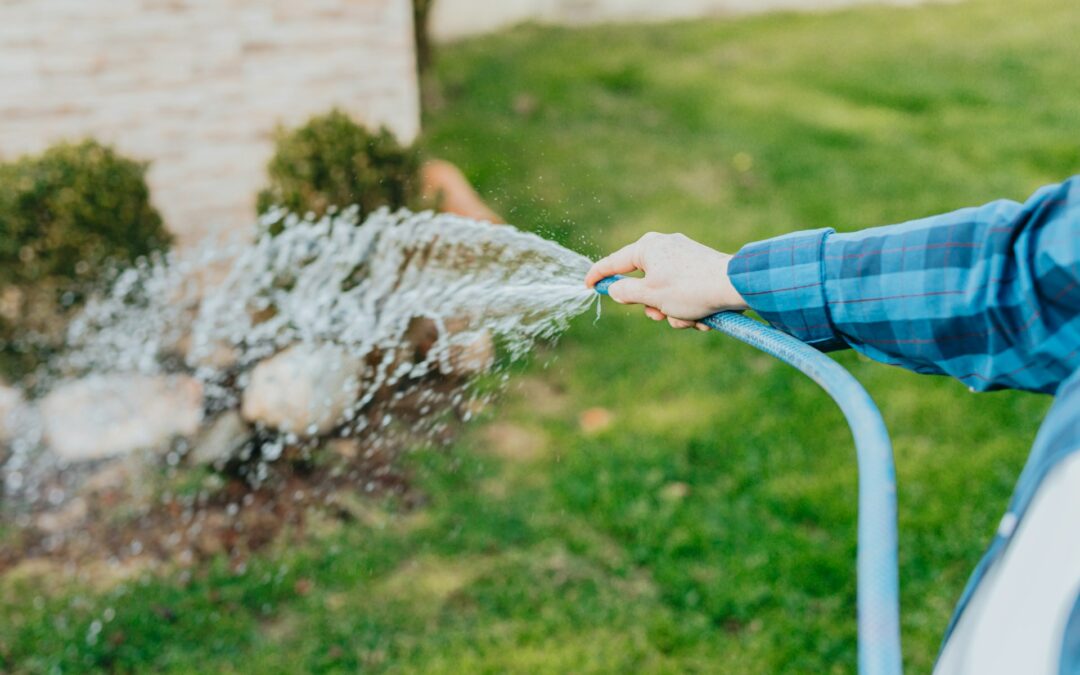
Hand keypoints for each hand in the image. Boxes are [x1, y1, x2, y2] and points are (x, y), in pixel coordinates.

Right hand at [585, 232, 747, 329]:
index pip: (613, 262)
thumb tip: (615, 290)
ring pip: (666, 294)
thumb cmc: (689, 288)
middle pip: (643, 284)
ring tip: (689, 317)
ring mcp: (684, 257)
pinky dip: (690, 309)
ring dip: (674, 313)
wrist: (735, 286)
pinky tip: (704, 316)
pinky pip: (684, 294)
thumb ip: (625, 293)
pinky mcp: (700, 269)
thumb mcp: (650, 295)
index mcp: (648, 247)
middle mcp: (664, 247)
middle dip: (652, 307)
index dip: (597, 276)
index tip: (586, 286)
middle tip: (660, 314)